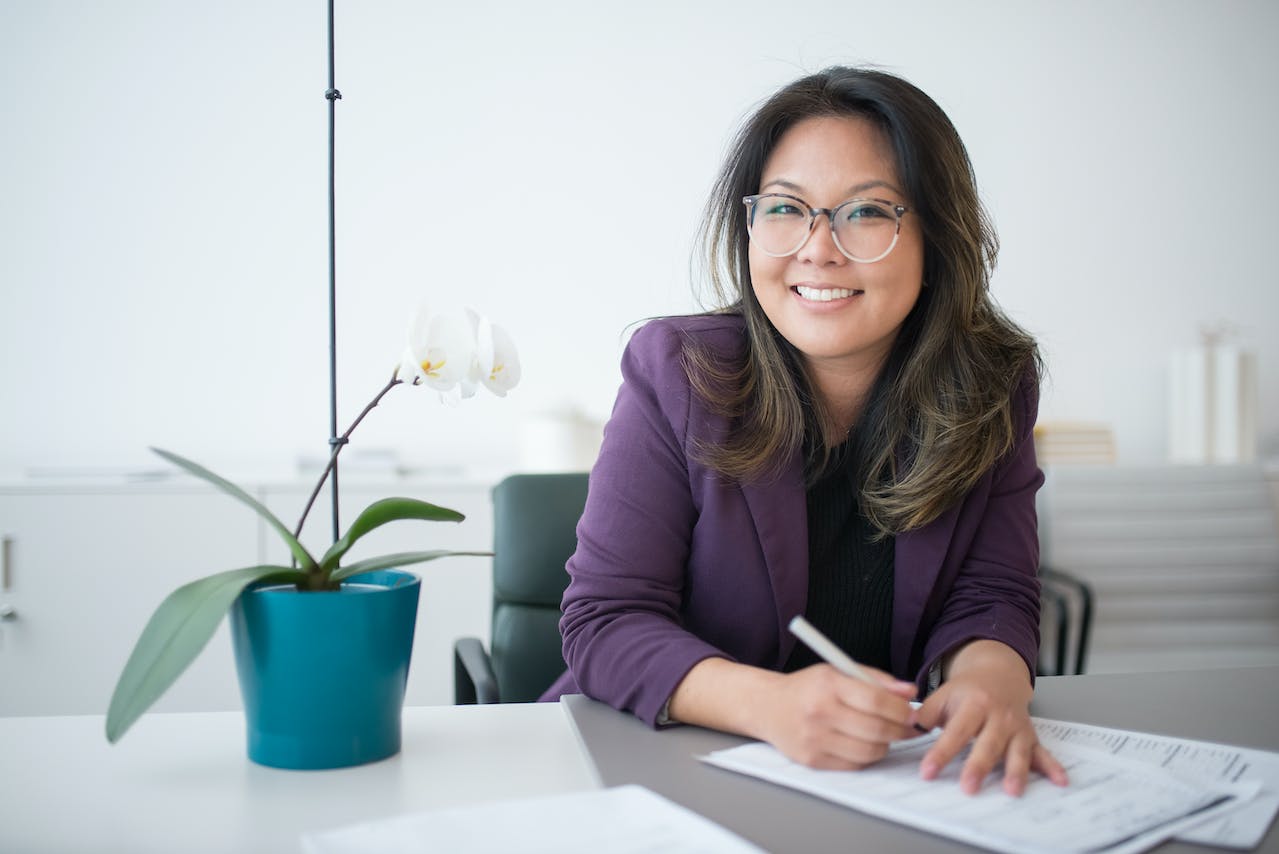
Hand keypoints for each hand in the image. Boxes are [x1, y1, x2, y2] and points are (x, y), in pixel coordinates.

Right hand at [756, 664, 917, 769]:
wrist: (768, 706)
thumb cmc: (808, 688)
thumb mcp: (838, 672)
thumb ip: (876, 680)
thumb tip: (909, 691)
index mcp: (828, 685)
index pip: (876, 701)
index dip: (901, 710)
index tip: (911, 713)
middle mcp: (820, 712)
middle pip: (876, 729)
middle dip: (899, 731)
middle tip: (907, 728)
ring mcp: (815, 739)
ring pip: (869, 751)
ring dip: (884, 745)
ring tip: (883, 735)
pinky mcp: (812, 760)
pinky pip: (854, 765)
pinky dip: (866, 757)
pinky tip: (863, 744)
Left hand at [914, 640, 1067, 795]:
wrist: (999, 673)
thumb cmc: (967, 690)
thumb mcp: (943, 694)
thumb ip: (925, 713)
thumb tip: (904, 727)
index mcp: (974, 704)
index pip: (955, 732)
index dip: (941, 752)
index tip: (928, 772)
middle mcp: (998, 716)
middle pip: (987, 744)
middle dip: (978, 766)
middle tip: (969, 788)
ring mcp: (1016, 727)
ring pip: (1016, 750)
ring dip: (1016, 771)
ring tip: (1011, 790)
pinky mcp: (1030, 736)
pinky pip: (1043, 753)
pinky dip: (1052, 767)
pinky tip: (1060, 780)